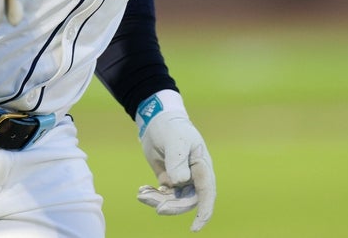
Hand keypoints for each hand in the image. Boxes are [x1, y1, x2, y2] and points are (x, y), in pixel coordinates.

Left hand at [136, 91, 215, 231]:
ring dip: (158, 201)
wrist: (157, 121)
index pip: (207, 193)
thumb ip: (178, 161)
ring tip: (142, 194)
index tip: (195, 228)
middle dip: (173, 206)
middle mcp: (193, 176)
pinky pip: (162, 195)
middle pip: (187, 200)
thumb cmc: (171, 127)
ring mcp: (180, 179)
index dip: (204, 212)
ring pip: (172, 200)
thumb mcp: (175, 141)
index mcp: (202, 167)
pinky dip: (152, 196)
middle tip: (156, 206)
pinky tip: (141, 191)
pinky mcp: (168, 180)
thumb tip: (179, 183)